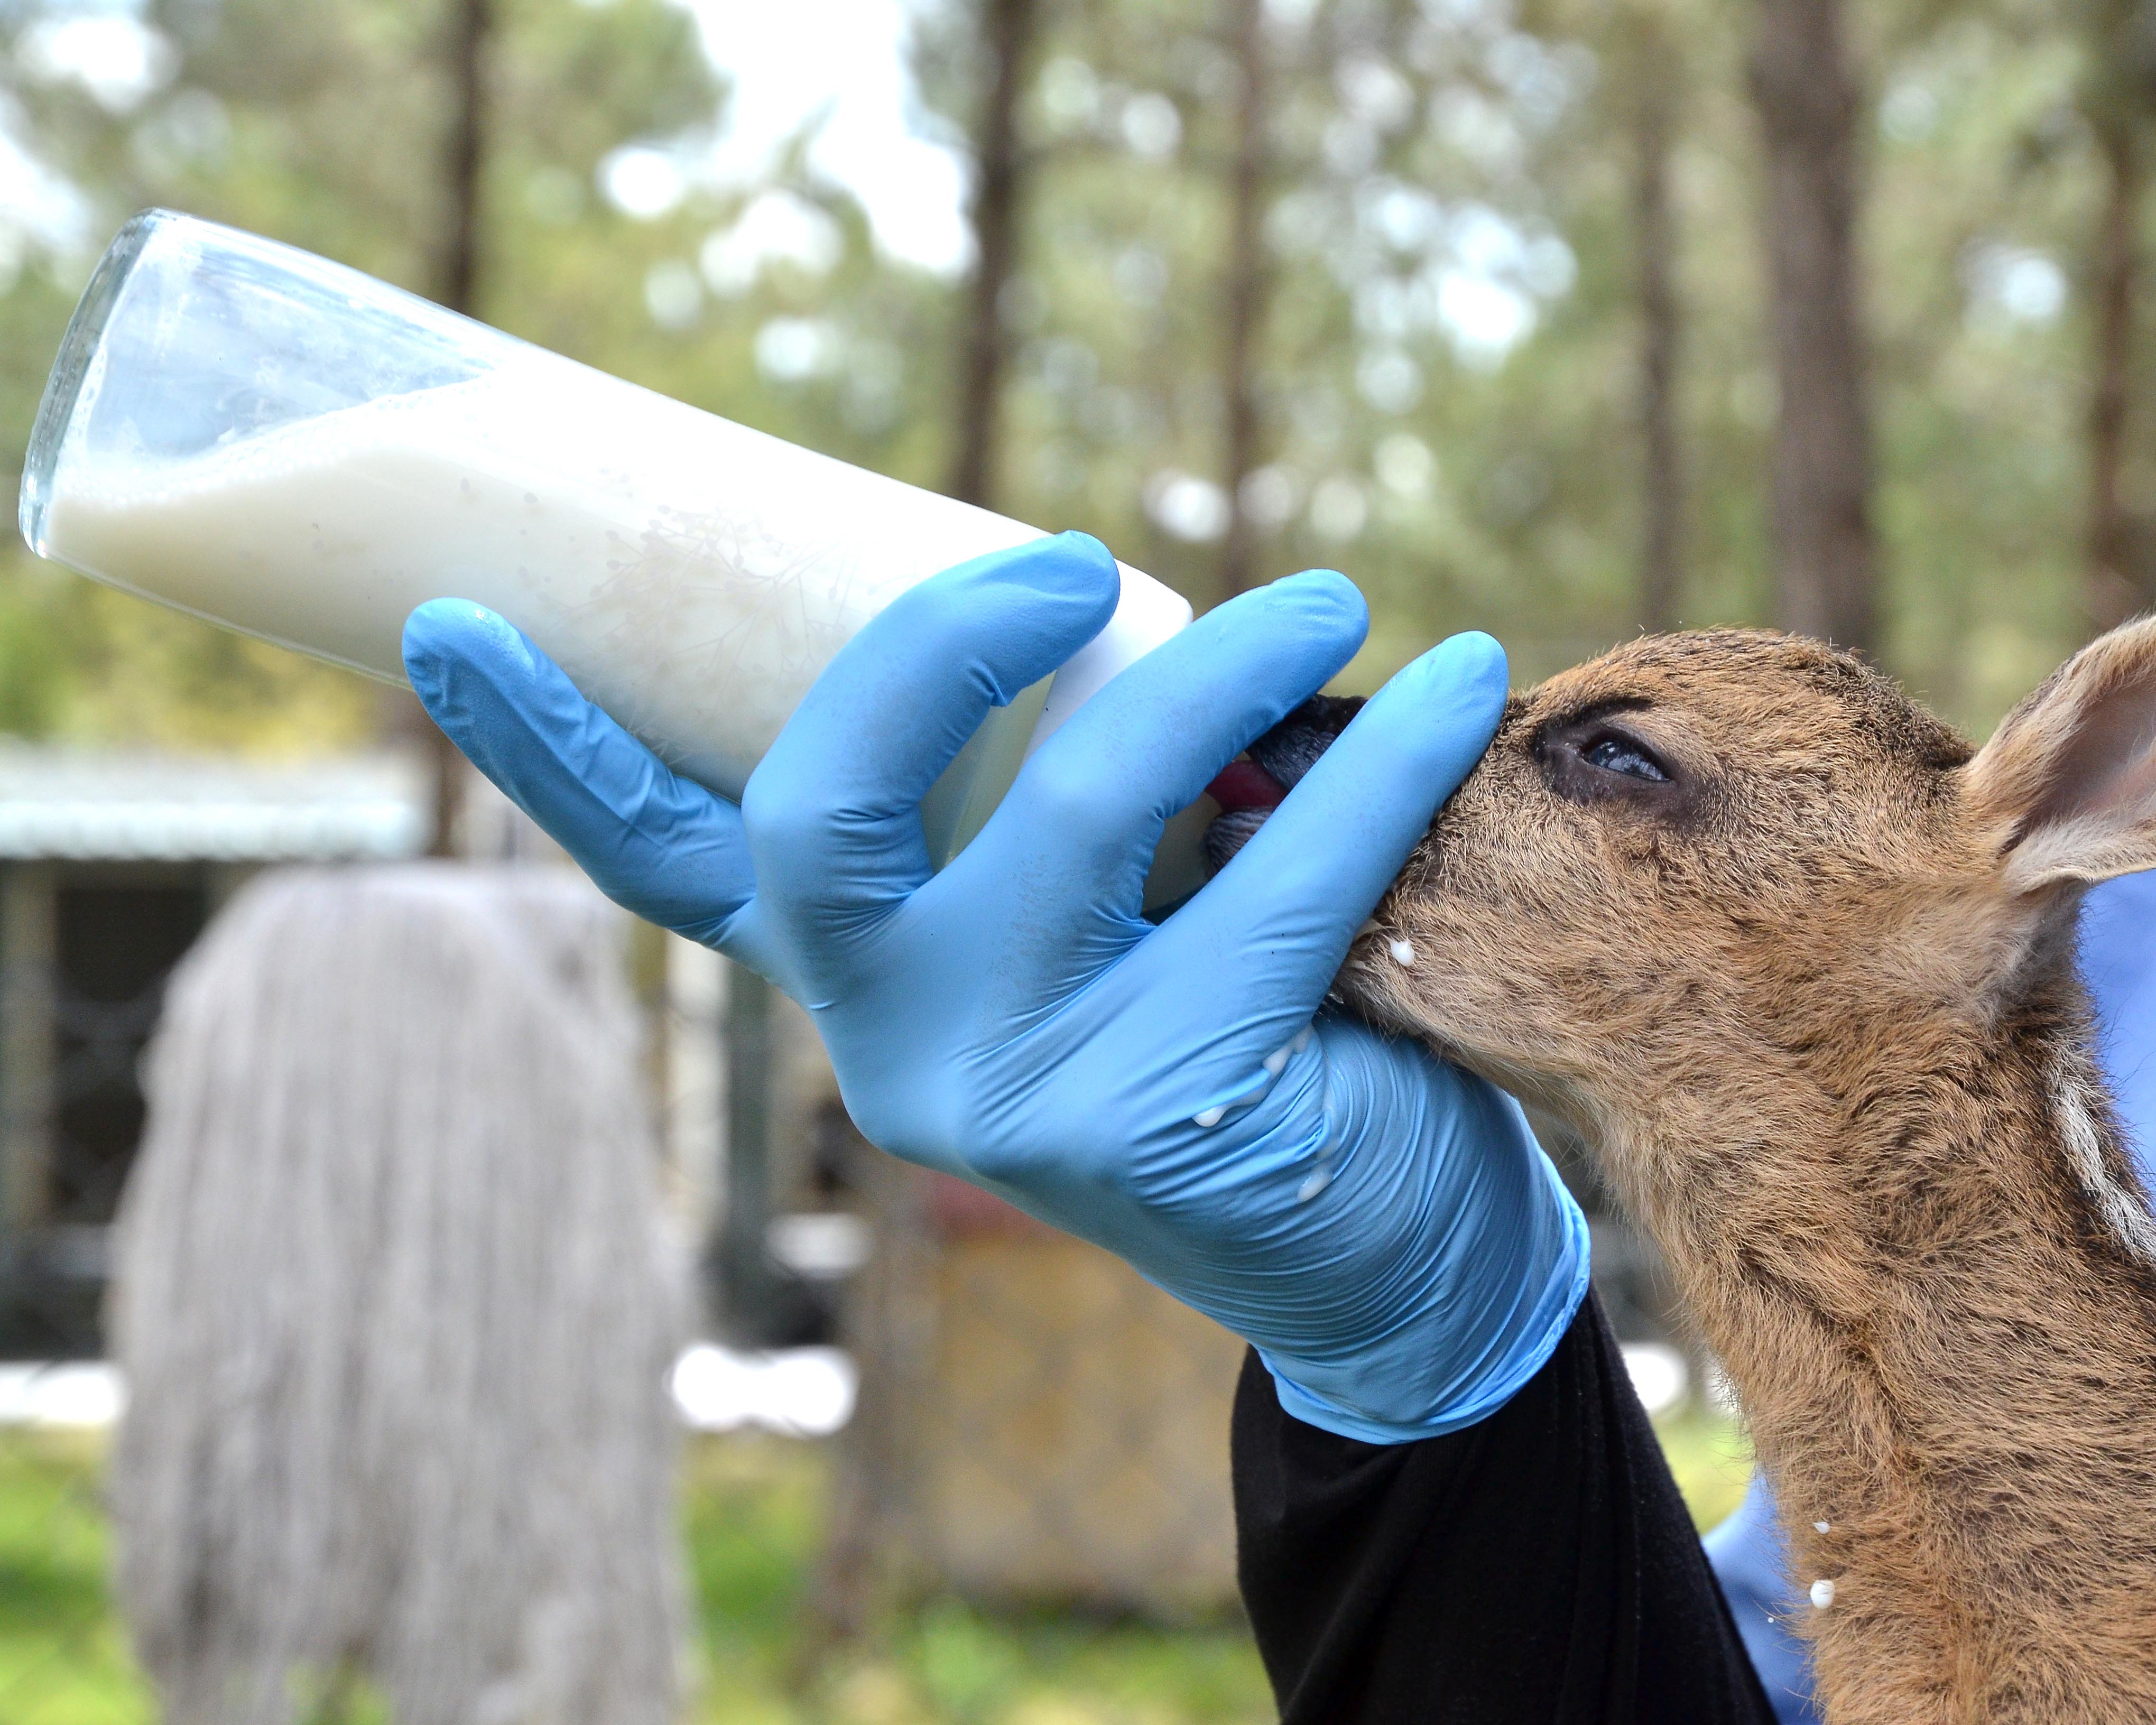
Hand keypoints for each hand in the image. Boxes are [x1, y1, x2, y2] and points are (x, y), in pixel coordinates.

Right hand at [403, 533, 1586, 1440]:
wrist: (1385, 1265)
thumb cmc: (1242, 1047)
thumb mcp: (1117, 927)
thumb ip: (1066, 815)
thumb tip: (1107, 602)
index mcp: (860, 988)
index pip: (673, 870)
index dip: (550, 751)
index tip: (449, 621)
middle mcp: (896, 1051)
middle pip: (826, 813)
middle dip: (934, 647)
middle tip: (1071, 555)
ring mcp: (1015, 1098)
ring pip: (1092, 810)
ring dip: (1223, 670)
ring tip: (1335, 595)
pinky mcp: (1165, 1116)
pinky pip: (1282, 880)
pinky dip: (1385, 759)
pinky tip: (1465, 683)